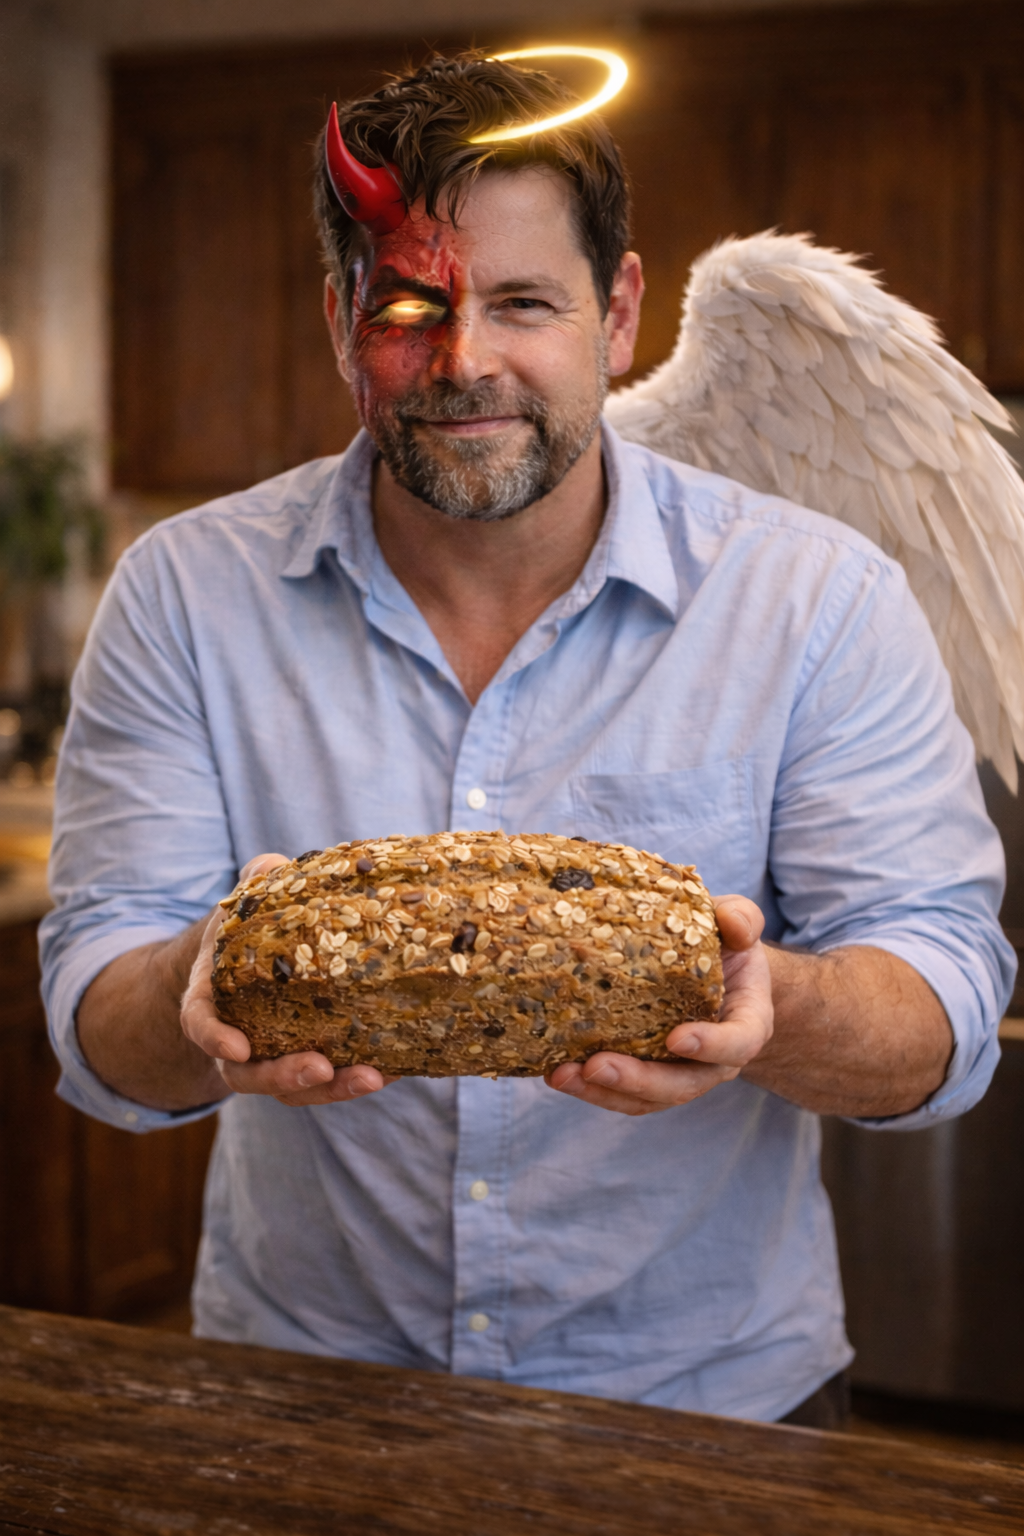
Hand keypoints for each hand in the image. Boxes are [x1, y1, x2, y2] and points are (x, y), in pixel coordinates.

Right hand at [180, 853, 394, 1106]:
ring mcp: (273, 1057)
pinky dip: (359, 1078)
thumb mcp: (248, 899)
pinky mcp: (312, 1062)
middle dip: (283, 1076)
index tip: (237, 1047)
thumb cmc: (249, 928)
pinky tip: (397, 1067)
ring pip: (293, 1089)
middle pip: (247, 1074)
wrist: (257, 960)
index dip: (214, 1038)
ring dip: (331, 1090)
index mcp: (211, 998)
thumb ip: (257, 881)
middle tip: (321, 1067)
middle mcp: (236, 1038)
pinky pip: (330, 1081)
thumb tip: (275, 867)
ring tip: (372, 1076)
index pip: (199, 1023)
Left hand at [545, 895, 772, 1115]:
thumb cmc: (724, 944)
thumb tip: (732, 923)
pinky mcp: (648, 1074)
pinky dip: (591, 1089)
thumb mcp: (737, 923)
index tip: (676, 1039)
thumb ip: (741, 918)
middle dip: (639, 1080)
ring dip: (604, 1092)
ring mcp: (681, 1072)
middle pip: (684, 1084)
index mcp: (746, 1021)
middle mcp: (716, 1059)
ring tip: (562, 1075)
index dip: (711, 1046)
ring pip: (648, 1098)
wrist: (716, 972)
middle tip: (597, 1066)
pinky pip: (623, 1093)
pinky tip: (556, 1072)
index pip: (739, 1042)